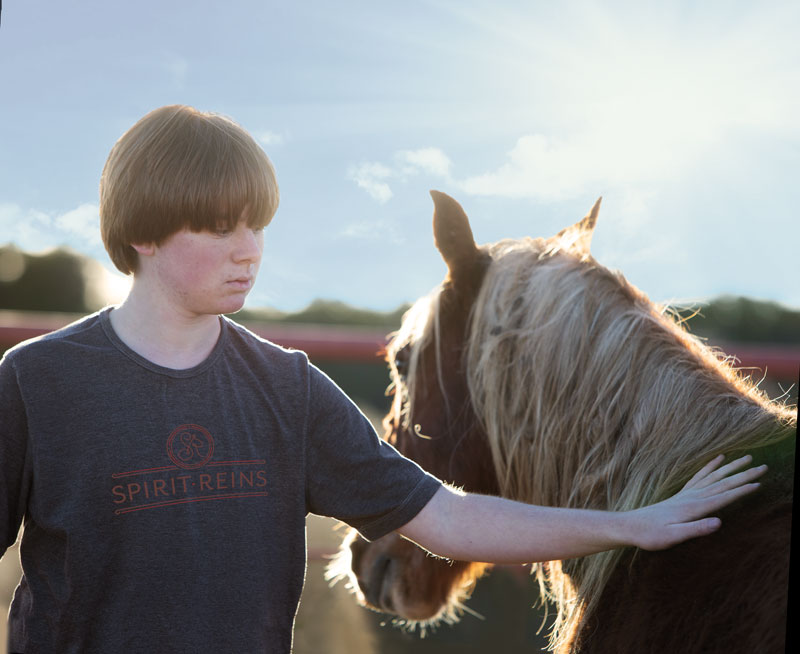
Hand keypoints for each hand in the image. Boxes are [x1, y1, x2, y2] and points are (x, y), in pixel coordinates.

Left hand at [629, 454, 766, 550]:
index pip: (722, 497)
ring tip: (747, 458)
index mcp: (693, 507)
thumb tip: (719, 522)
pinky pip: (700, 477)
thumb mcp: (673, 537)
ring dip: (732, 468)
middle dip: (744, 475)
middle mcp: (691, 497)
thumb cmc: (650, 534)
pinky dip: (711, 467)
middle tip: (763, 466)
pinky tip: (718, 460)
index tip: (758, 483)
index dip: (741, 490)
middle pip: (722, 483)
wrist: (629, 526)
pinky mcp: (681, 495)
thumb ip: (696, 529)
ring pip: (714, 477)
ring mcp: (686, 494)